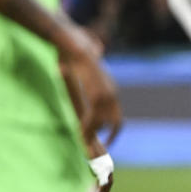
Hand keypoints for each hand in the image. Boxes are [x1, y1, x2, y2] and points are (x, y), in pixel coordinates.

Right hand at [58, 25, 121, 146]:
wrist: (73, 43)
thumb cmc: (77, 50)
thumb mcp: (88, 59)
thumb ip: (94, 59)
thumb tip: (98, 47)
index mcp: (110, 89)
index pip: (117, 116)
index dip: (113, 130)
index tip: (108, 142)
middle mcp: (112, 94)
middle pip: (114, 122)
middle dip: (106, 137)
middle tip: (94, 148)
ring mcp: (106, 95)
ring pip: (102, 122)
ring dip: (92, 134)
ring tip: (83, 142)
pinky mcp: (96, 95)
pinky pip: (94, 117)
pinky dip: (88, 128)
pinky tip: (81, 133)